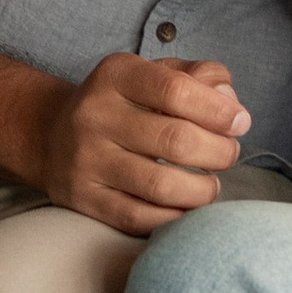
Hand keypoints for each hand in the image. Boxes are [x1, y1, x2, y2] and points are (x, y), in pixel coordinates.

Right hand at [34, 54, 249, 234]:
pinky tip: (186, 206)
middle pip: (175, 140)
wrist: (51, 136)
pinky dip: (174, 218)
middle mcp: (95, 115)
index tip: (240, 123)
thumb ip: (200, 76)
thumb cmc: (124, 103)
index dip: (219, 110)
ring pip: (160, 186)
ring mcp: (85, 160)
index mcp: (116, 75)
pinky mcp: (83, 199)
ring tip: (211, 184)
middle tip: (229, 154)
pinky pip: (139, 219)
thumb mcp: (155, 73)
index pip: (176, 90)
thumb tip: (230, 102)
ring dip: (202, 190)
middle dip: (219, 152)